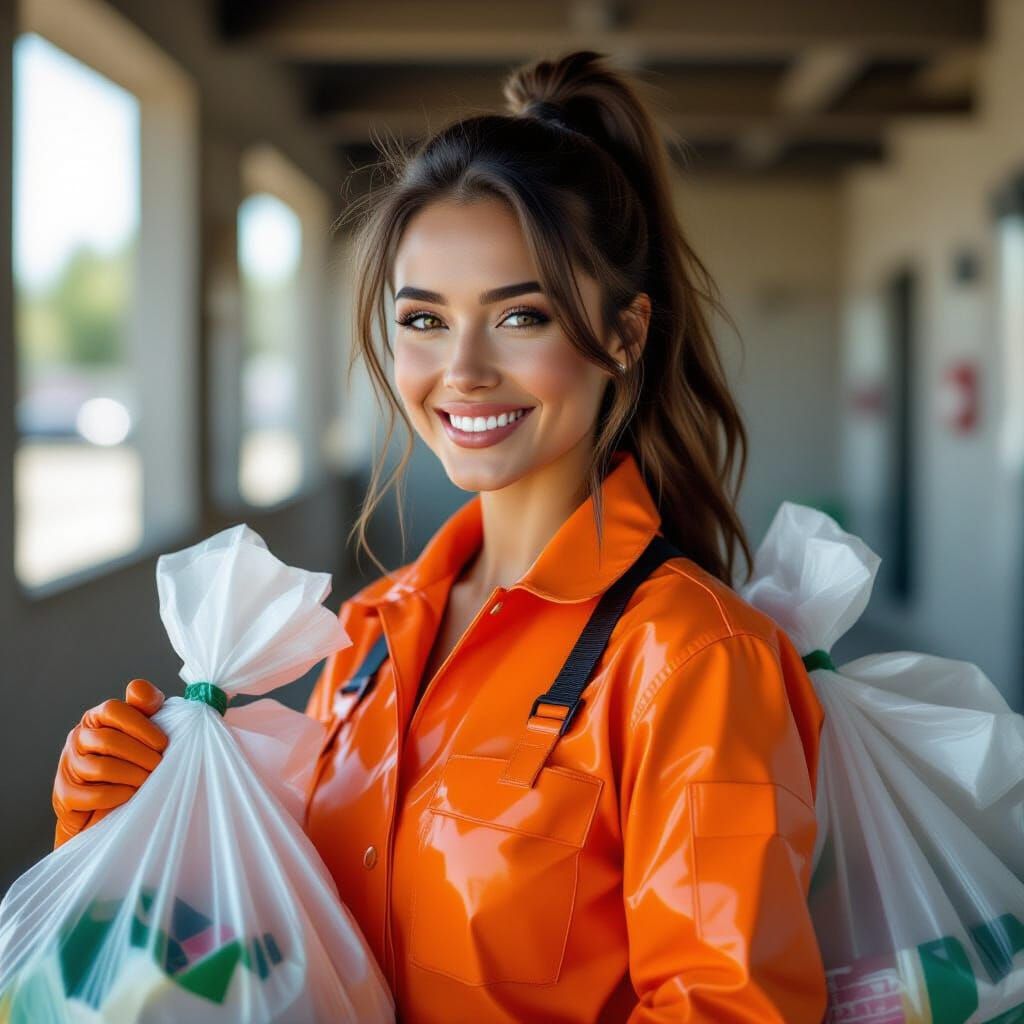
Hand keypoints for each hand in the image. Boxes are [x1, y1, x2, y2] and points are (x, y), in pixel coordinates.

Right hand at [52, 678, 167, 848]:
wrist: (110, 801)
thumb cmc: (132, 758)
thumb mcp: (144, 728)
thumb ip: (145, 705)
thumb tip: (138, 688)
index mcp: (97, 716)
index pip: (113, 709)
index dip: (141, 725)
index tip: (162, 743)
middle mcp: (79, 737)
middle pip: (108, 740)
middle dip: (140, 755)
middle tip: (159, 766)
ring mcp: (68, 765)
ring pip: (100, 768)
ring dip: (131, 776)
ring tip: (148, 781)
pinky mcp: (64, 793)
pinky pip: (88, 795)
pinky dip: (114, 796)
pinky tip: (130, 794)